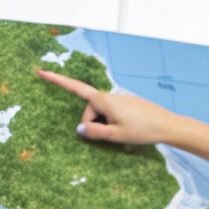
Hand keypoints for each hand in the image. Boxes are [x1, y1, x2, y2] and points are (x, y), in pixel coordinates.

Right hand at [35, 68, 188, 145]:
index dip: (56, 81)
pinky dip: (113, 124)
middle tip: (111, 137)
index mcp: (103, 100)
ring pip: (101, 114)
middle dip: (93, 125)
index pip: (74, 88)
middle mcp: (109, 96)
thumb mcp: (115, 136)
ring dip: (105, 126)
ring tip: (123, 134)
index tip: (40, 72)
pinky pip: (111, 114)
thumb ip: (94, 133)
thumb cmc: (142, 130)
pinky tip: (128, 131)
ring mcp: (118, 99)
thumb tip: (79, 129)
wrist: (167, 125)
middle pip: (89, 111)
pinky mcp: (126, 104)